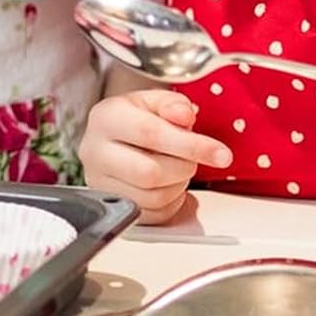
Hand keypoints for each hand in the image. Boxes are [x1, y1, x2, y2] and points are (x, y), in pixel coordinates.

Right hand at [78, 90, 232, 222]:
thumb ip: (173, 103)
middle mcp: (95, 152)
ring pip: (152, 197)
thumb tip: (184, 116)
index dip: (191, 145)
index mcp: (106, 118)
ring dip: (178, 185)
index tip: (221, 154)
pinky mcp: (111, 205)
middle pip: (149, 173)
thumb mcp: (154, 100)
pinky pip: (151, 215)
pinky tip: (169, 185)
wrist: (111, 138)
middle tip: (192, 159)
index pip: (150, 134)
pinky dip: (171, 202)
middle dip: (184, 168)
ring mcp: (99, 183)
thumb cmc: (134, 118)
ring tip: (177, 169)